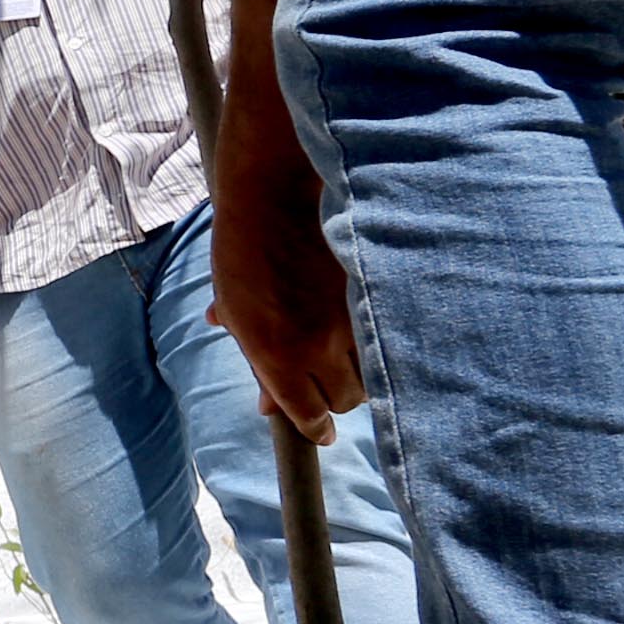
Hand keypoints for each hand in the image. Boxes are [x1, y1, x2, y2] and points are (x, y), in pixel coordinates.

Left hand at [205, 99, 361, 433]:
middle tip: (326, 384)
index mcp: (275, 354)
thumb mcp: (237, 310)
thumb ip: (255, 361)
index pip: (308, 415)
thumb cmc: (243, 249)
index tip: (318, 432)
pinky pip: (386, 337)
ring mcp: (351, 320)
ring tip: (346, 356)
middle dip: (336, 398)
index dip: (314, 427)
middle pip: (346, 400)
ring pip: (373, 373)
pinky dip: (379, 340)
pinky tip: (370, 330)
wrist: (274, 192)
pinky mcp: (374, 295)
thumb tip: (267, 408)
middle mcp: (317, 346)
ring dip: (361, 372)